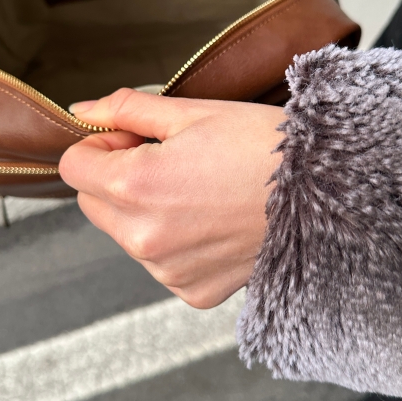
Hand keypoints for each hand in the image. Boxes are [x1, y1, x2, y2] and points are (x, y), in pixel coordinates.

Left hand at [58, 89, 285, 308]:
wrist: (327, 195)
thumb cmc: (265, 147)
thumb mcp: (194, 112)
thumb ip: (127, 109)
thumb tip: (83, 110)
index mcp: (136, 186)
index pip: (74, 167)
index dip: (100, 146)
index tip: (134, 139)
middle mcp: (144, 238)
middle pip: (93, 204)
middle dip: (116, 179)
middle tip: (168, 161)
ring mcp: (168, 270)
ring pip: (126, 234)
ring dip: (143, 212)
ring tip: (198, 191)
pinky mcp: (192, 291)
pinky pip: (160, 263)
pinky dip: (174, 243)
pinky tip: (212, 221)